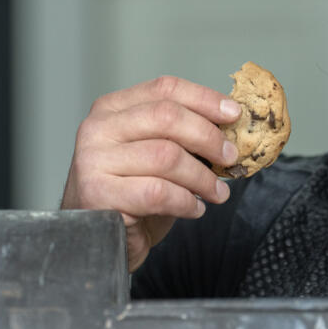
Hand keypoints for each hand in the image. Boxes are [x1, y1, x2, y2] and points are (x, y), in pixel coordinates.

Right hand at [60, 75, 241, 271]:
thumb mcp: (153, 152)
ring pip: (166, 156)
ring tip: (217, 192)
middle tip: (230, 157)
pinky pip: (157, 192)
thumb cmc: (130, 193)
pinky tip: (194, 209)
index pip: (164, 88)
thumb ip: (180, 133)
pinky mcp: (98, 194)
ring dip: (202, 177)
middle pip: (166, 117)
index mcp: (112, 108)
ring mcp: (94, 160)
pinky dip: (185, 201)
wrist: (97, 239)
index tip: (233, 114)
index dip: (204, 99)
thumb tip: (230, 123)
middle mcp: (98, 128)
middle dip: (208, 137)